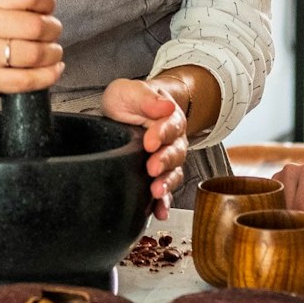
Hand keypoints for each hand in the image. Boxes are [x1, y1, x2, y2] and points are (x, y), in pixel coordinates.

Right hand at [0, 0, 63, 96]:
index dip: (46, 0)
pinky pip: (25, 81)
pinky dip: (47, 75)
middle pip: (34, 26)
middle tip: (50, 30)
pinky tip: (53, 69)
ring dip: (52, 53)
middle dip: (52, 28)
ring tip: (52, 50)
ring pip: (33, 54)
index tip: (45, 7)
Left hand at [102, 78, 186, 219]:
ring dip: (167, 184)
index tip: (150, 140)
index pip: (171, 125)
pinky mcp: (158, 177)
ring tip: (156, 192)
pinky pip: (165, 193)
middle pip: (176, 152)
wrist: (127, 111)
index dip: (162, 133)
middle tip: (152, 167)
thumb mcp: (129, 91)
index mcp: (169, 117)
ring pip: (174, 174)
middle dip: (165, 161)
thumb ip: (145, 97)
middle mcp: (173, 141)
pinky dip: (163, 203)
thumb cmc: (129, 100)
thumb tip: (165, 105)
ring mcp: (167, 161)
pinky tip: (159, 212)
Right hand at [274, 162, 303, 238]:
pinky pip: (271, 208)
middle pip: (287, 209)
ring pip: (276, 210)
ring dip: (290, 220)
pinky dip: (282, 216)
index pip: (302, 208)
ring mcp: (279, 176)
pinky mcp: (271, 186)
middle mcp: (292, 170)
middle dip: (299, 223)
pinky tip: (296, 214)